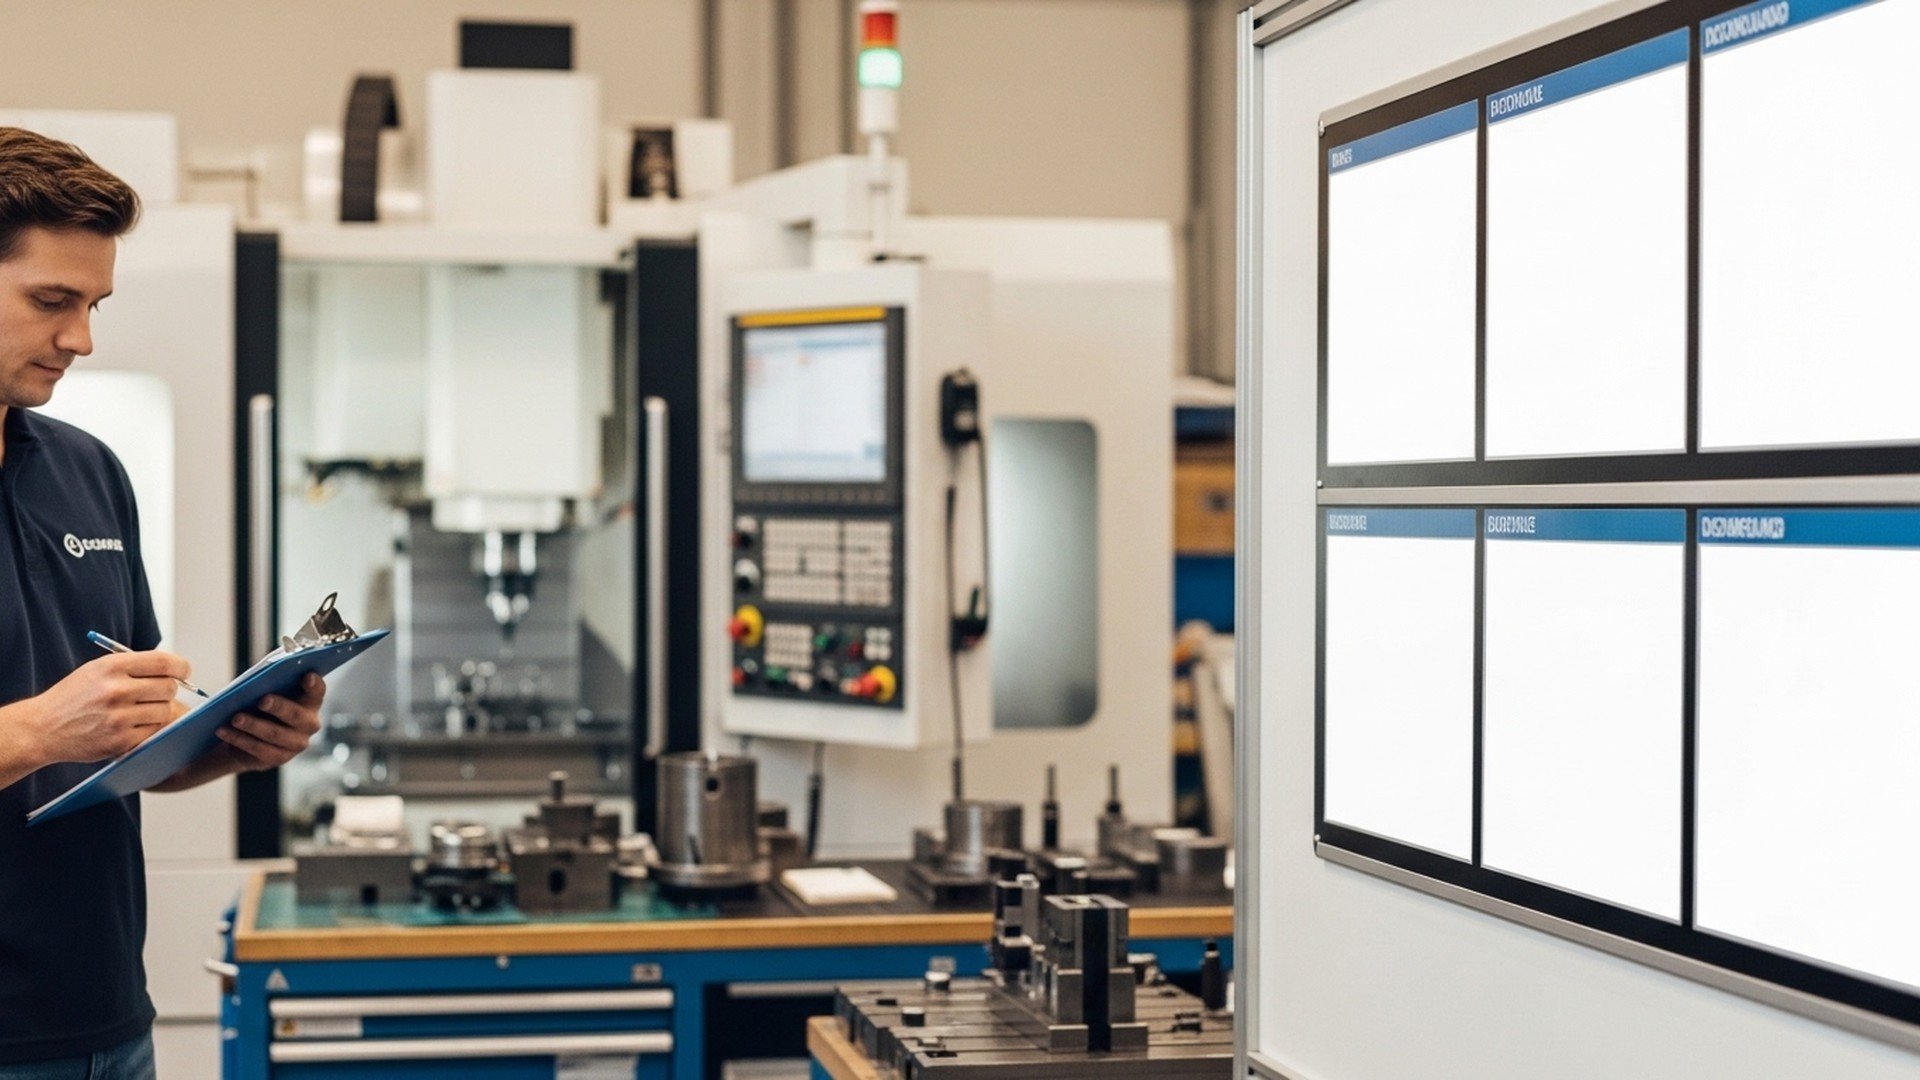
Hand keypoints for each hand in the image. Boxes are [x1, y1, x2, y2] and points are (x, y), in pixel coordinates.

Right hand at [25, 650, 192, 764]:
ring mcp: (118, 718)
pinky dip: (148, 728)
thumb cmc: (74, 696)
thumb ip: (134, 666)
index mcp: (111, 667)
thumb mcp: (98, 669)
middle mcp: (116, 690)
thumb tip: (175, 669)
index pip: (163, 662)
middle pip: (169, 687)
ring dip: (159, 710)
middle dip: (168, 690)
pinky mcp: (120, 741)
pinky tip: (131, 725)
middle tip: (157, 693)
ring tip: (139, 710)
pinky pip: (153, 731)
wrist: (43, 728)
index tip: (184, 671)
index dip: (181, 667)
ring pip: (165, 711)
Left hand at [213, 672, 325, 770]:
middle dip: (279, 707)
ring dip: (253, 725)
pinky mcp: (280, 758)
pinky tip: (224, 731)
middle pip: (295, 715)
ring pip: (275, 734)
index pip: (317, 691)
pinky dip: (240, 739)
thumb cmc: (263, 708)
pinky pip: (259, 749)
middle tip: (262, 700)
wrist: (253, 738)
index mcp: (310, 702)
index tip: (307, 676)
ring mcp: (297, 743)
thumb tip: (253, 684)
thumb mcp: (268, 694)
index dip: (314, 684)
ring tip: (235, 718)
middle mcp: (310, 724)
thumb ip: (268, 687)